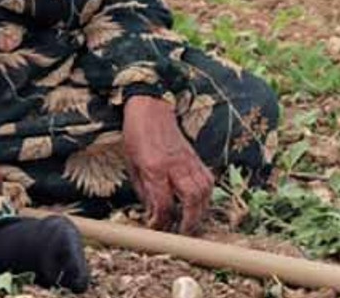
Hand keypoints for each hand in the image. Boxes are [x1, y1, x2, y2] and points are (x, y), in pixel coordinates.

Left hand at [122, 96, 213, 234]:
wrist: (152, 107)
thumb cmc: (137, 134)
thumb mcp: (131, 163)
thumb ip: (143, 190)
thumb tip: (151, 212)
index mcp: (154, 167)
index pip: (163, 202)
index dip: (161, 221)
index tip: (157, 229)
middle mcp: (176, 165)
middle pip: (191, 198)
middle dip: (189, 220)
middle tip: (183, 232)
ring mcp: (189, 160)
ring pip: (204, 190)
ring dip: (201, 210)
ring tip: (192, 221)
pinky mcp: (195, 157)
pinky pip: (208, 180)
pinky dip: (206, 195)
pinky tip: (199, 203)